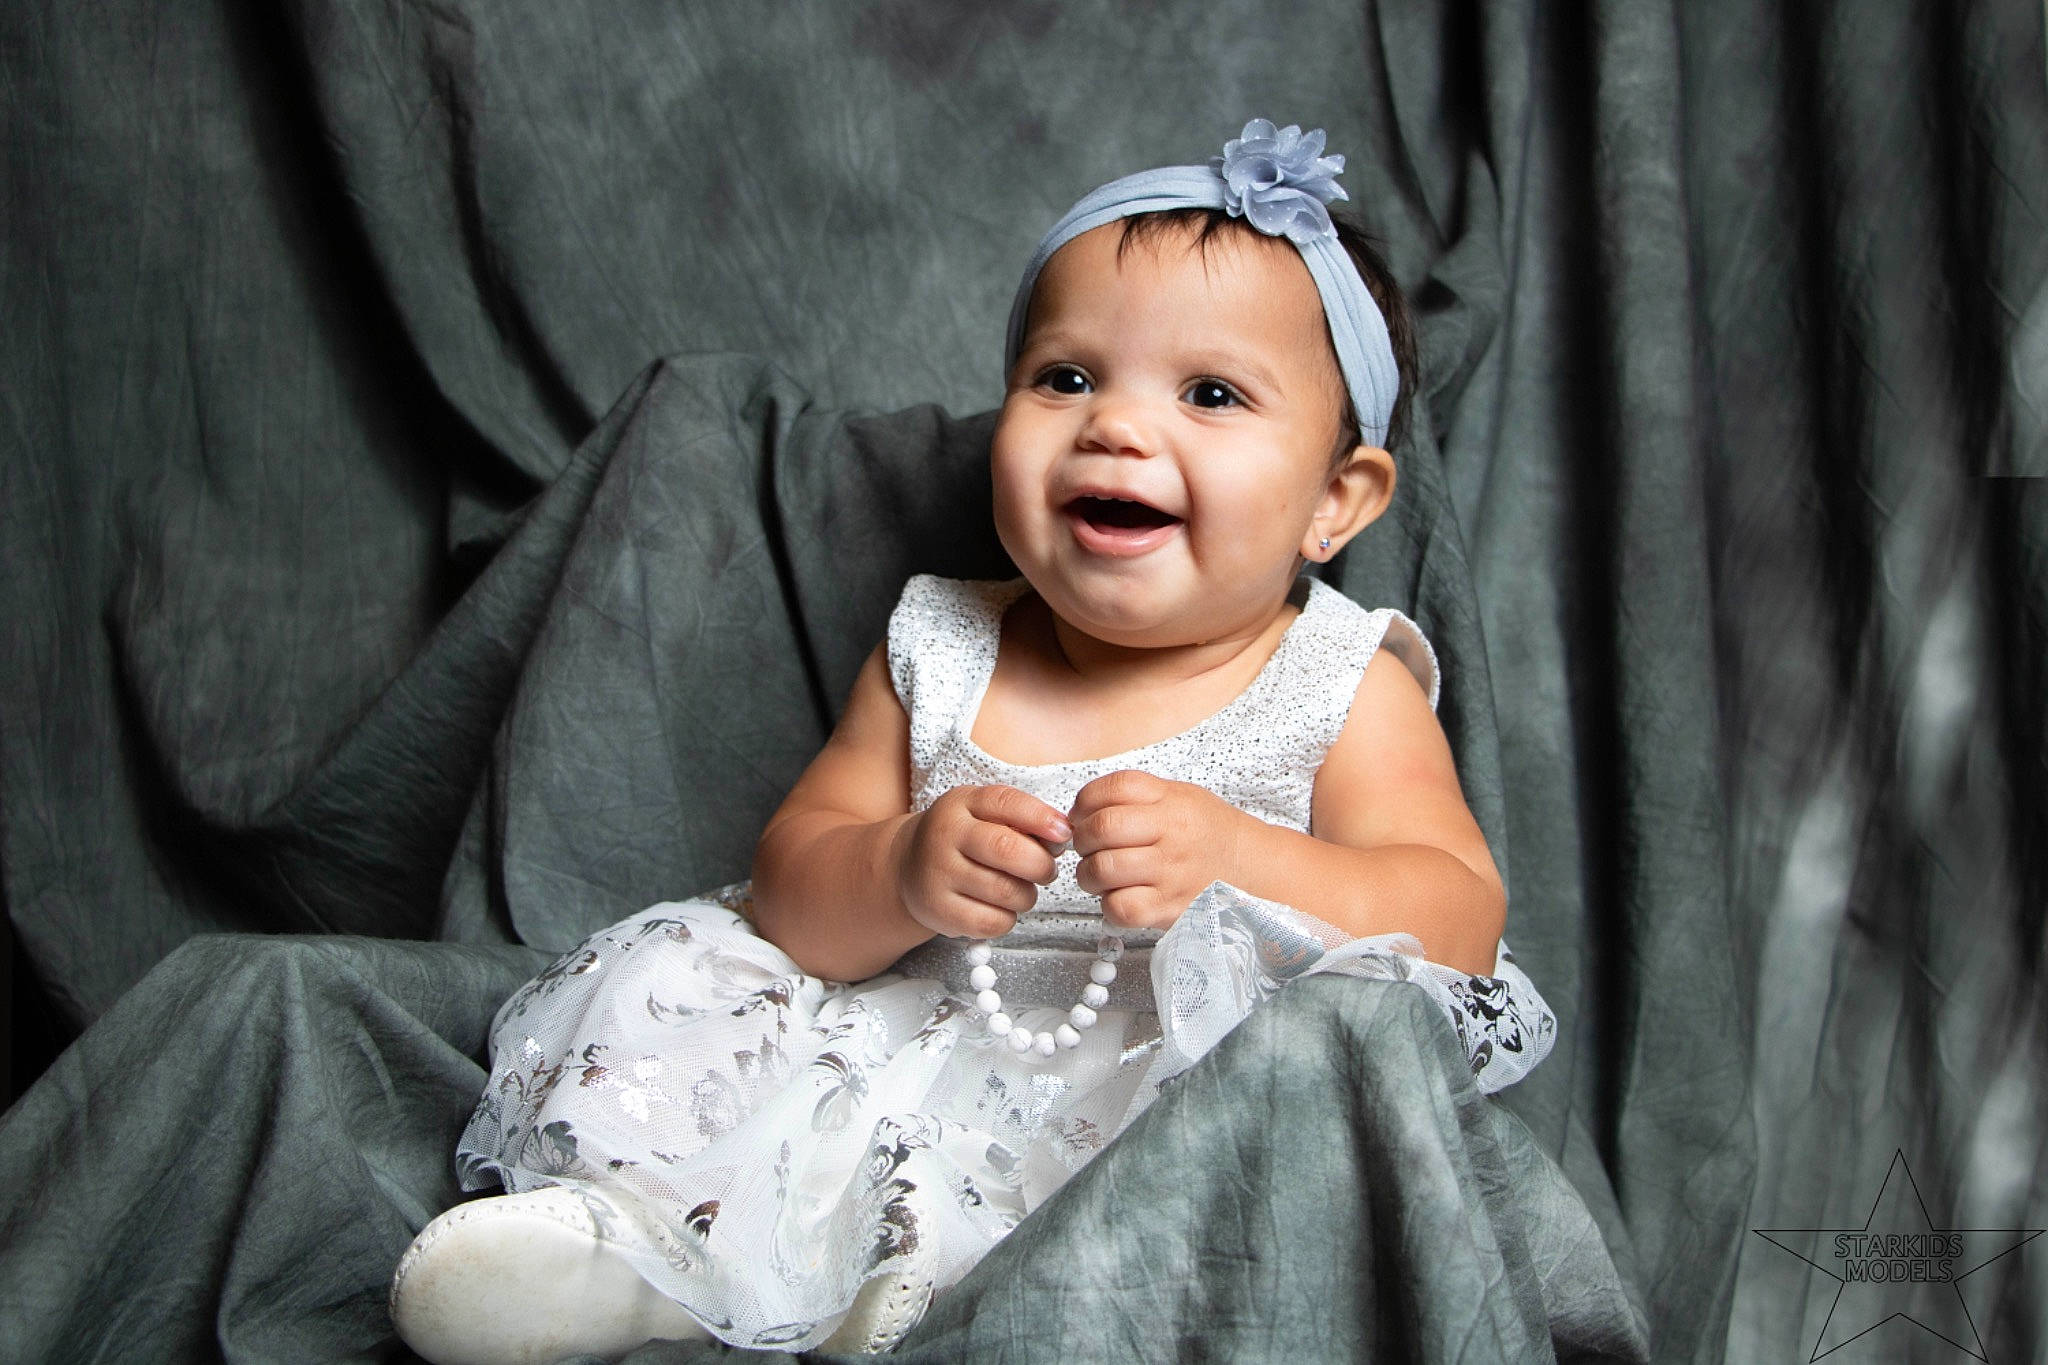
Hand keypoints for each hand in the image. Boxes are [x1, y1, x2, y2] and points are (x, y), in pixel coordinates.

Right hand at [894, 785, 1069, 940]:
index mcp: (961, 803)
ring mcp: (938, 875)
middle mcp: (944, 836)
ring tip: (1019, 889)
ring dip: (1027, 894)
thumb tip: (1061, 835)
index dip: (1042, 819)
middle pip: (1007, 850)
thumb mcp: (984, 813)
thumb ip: (1022, 818)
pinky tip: (999, 907)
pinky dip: (1008, 918)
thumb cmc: (963, 839)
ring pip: (1005, 891)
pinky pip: (992, 922)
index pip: (1006, 804)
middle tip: (1046, 871)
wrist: (908, 866)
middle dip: (1040, 864)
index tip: (1064, 833)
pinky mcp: (939, 911)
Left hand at [1069, 770, 1249, 929]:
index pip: (1112, 788)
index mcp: (1172, 801)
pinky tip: (1122, 895)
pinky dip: (1110, 903)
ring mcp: (1171, 874)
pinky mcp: (1169, 909)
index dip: (1084, 803)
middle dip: (1082, 839)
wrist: (1251, 870)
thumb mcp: (1179, 797)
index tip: (1082, 815)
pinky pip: (1119, 907)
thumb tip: (1080, 812)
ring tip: (1102, 873)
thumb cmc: (1208, 834)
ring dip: (1089, 873)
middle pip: (1102, 828)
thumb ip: (1134, 797)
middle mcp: (1172, 834)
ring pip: (1102, 869)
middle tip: (1089, 846)